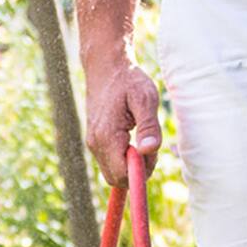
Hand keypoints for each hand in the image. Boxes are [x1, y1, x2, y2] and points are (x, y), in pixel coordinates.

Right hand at [84, 59, 161, 186]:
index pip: (121, 175)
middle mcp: (95, 144)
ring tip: (142, 137)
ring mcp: (93, 143)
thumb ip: (149, 127)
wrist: (105, 68)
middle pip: (115, 179)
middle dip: (136, 171)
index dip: (141, 172)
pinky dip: (125, 157)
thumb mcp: (145, 99)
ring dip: (131, 164)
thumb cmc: (128, 81)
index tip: (152, 152)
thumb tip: (149, 151)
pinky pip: (110, 161)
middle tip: (149, 147)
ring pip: (113, 171)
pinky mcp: (95, 141)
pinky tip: (134, 138)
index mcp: (106, 136)